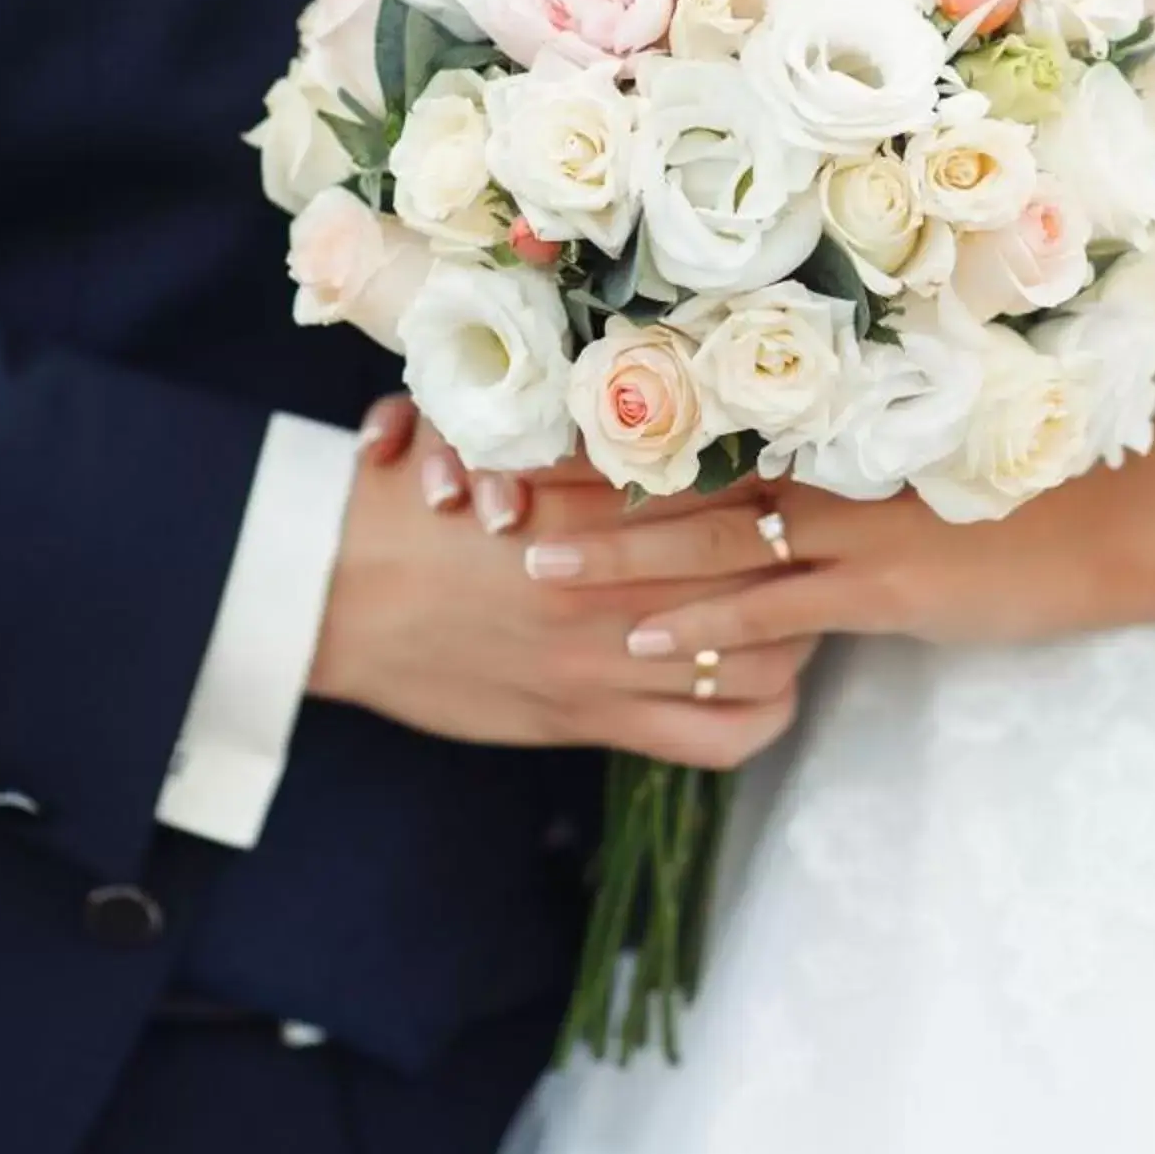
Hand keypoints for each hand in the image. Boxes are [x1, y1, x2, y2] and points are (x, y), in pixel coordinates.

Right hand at [310, 413, 811, 770]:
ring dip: (796, 633)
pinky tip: (769, 692)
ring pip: (760, 654)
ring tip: (807, 612)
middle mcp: (618, 580)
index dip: (779, 485)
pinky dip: (759, 716)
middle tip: (824, 543)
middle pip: (762, 568)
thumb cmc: (403, 509)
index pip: (731, 493)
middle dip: (802, 554)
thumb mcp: (493, 446)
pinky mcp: (591, 719)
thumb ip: (575, 443)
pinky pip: (716, 738)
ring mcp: (610, 657)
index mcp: (600, 503)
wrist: (331, 594)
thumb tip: (633, 415)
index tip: (802, 477)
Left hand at [495, 478, 1120, 666]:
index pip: (695, 424)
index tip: (529, 431)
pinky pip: (774, 606)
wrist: (1106, 525)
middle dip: (581, 487)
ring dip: (615, 554)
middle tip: (489, 492)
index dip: (609, 432)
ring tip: (529, 563)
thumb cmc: (1013, 490)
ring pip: (708, 538)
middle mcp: (824, 467)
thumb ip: (834, 460)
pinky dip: (704, 621)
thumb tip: (762, 465)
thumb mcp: (913, 459)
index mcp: (826, 430)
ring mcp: (851, 526)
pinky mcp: (880, 588)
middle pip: (678, 474)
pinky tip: (640, 636)